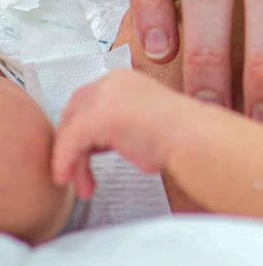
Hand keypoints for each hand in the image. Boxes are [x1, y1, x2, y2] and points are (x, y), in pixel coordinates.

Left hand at [50, 70, 185, 199]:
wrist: (194, 138)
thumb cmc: (180, 137)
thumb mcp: (143, 123)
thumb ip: (118, 126)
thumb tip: (100, 144)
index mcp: (124, 80)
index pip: (86, 101)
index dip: (81, 129)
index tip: (86, 155)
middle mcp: (111, 82)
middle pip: (73, 113)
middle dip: (71, 145)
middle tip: (78, 172)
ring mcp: (104, 97)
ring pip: (71, 130)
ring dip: (72, 160)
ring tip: (83, 185)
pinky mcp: (98, 116)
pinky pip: (69, 142)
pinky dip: (65, 161)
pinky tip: (69, 178)